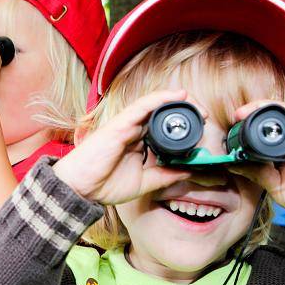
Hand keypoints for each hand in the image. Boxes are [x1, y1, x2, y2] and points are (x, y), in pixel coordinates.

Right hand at [53, 91, 192, 203]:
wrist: (80, 188)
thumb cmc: (104, 184)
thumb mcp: (144, 183)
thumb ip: (164, 176)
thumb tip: (188, 172)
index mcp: (139, 143)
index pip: (163, 128)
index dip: (183, 125)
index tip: (201, 130)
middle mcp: (134, 131)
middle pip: (161, 113)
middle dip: (184, 110)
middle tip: (203, 116)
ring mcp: (127, 125)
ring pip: (154, 105)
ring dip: (177, 102)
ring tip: (195, 105)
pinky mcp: (121, 123)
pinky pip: (143, 105)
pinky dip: (161, 98)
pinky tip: (177, 96)